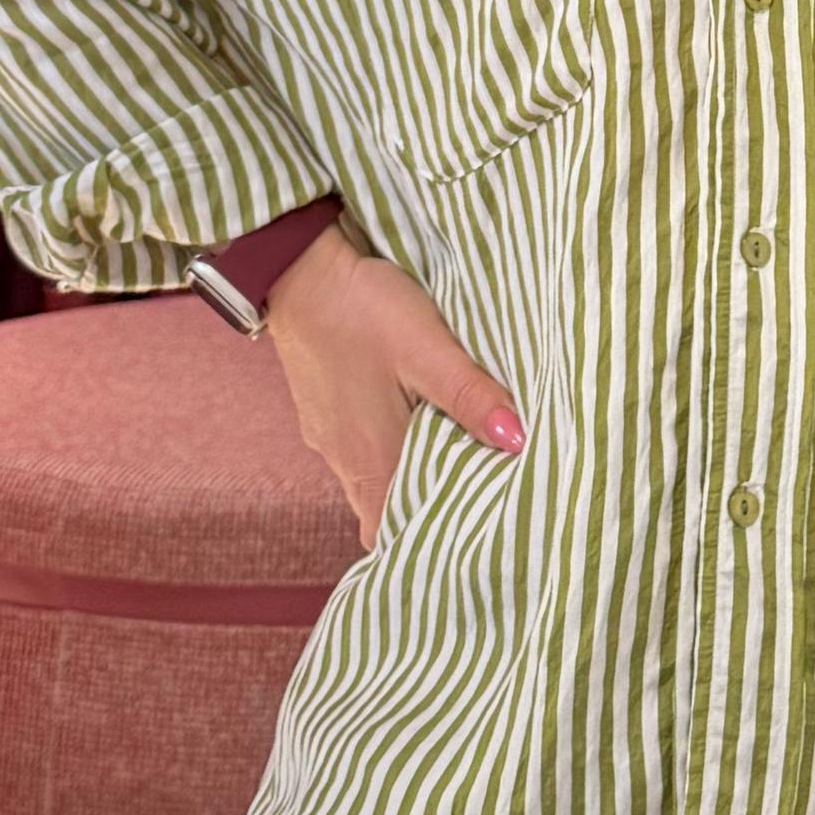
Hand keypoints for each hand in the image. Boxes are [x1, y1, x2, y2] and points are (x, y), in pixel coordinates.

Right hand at [262, 227, 522, 546]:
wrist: (297, 270)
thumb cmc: (361, 310)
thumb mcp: (427, 349)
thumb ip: (470, 396)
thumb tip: (517, 442)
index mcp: (372, 460)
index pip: (394, 534)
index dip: (428, 544)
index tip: (470, 539)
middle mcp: (346, 461)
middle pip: (386, 514)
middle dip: (427, 515)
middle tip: (476, 502)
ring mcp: (330, 438)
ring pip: (375, 482)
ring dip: (410, 480)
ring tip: (459, 464)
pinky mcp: (325, 413)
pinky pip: (362, 453)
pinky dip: (391, 453)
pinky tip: (419, 427)